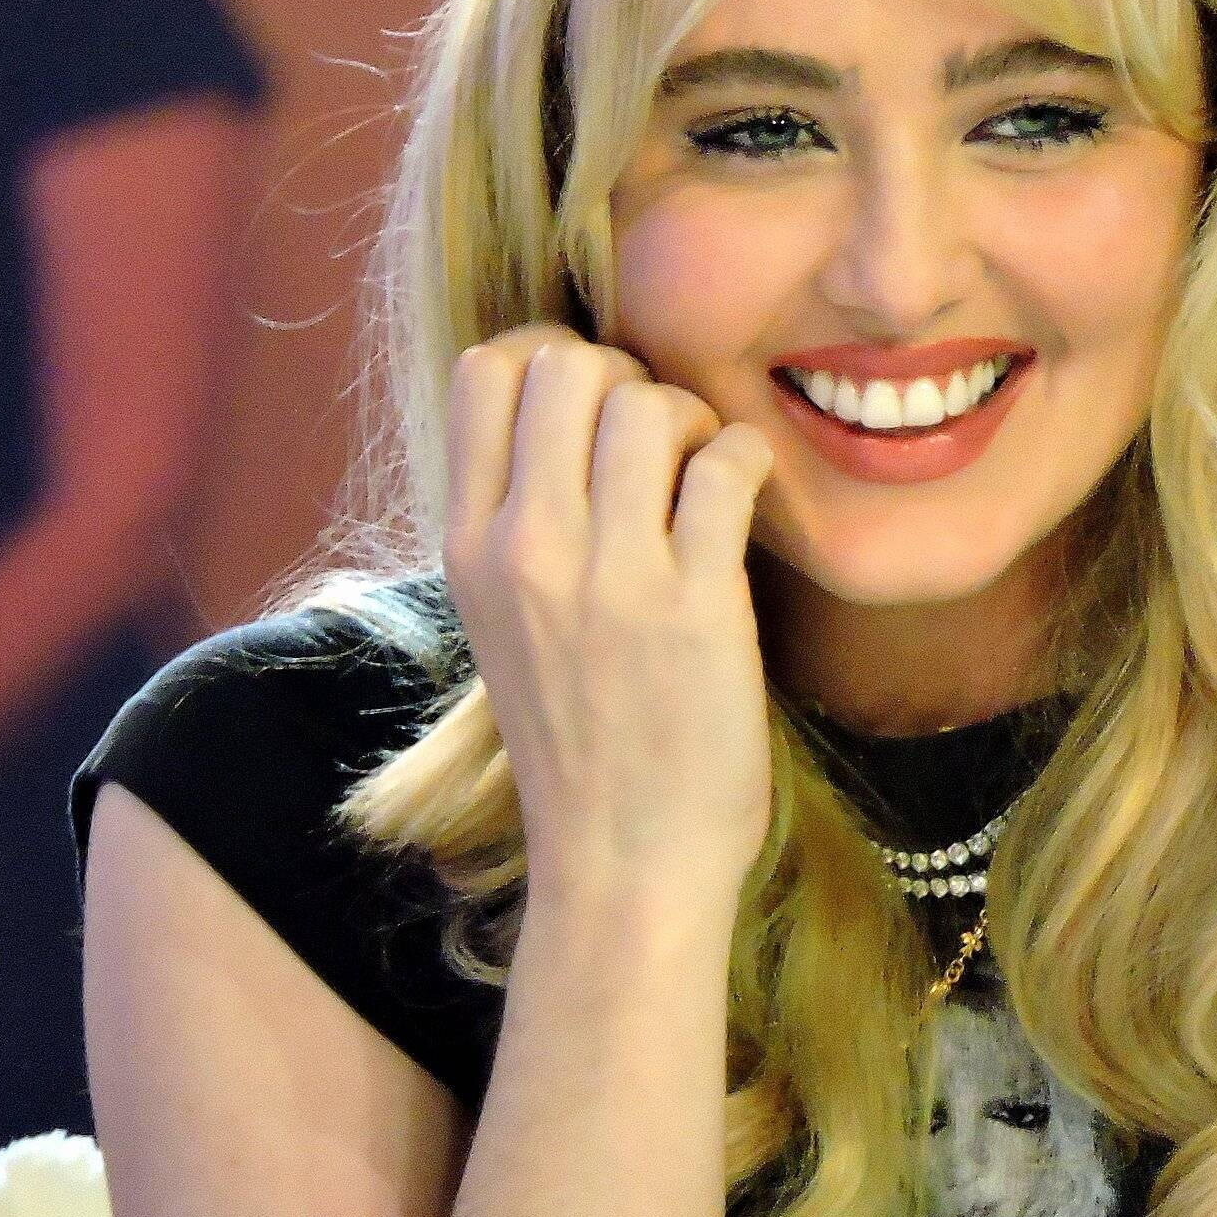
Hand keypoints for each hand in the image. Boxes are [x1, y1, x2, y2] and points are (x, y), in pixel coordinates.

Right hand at [444, 324, 778, 899]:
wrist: (624, 861)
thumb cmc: (579, 739)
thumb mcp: (503, 621)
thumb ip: (517, 521)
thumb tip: (564, 416)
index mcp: (468, 547)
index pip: (484, 371)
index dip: (551, 355)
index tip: (594, 402)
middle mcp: (526, 549)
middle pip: (567, 364)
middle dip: (628, 375)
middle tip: (659, 438)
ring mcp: (609, 577)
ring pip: (648, 402)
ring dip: (694, 418)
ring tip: (704, 474)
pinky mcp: (695, 604)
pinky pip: (725, 464)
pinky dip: (748, 460)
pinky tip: (745, 501)